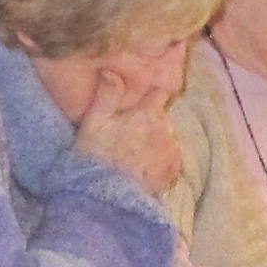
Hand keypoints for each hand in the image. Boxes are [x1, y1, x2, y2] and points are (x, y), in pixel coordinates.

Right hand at [71, 54, 187, 195]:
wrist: (105, 196)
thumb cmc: (95, 157)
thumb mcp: (94, 121)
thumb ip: (107, 93)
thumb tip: (112, 70)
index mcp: (147, 113)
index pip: (160, 90)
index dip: (154, 90)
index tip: (148, 94)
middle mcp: (165, 129)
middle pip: (161, 116)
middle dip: (149, 120)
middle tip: (128, 134)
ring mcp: (171, 151)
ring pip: (166, 137)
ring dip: (155, 140)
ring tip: (133, 154)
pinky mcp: (173, 171)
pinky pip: (170, 158)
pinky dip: (160, 160)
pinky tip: (142, 166)